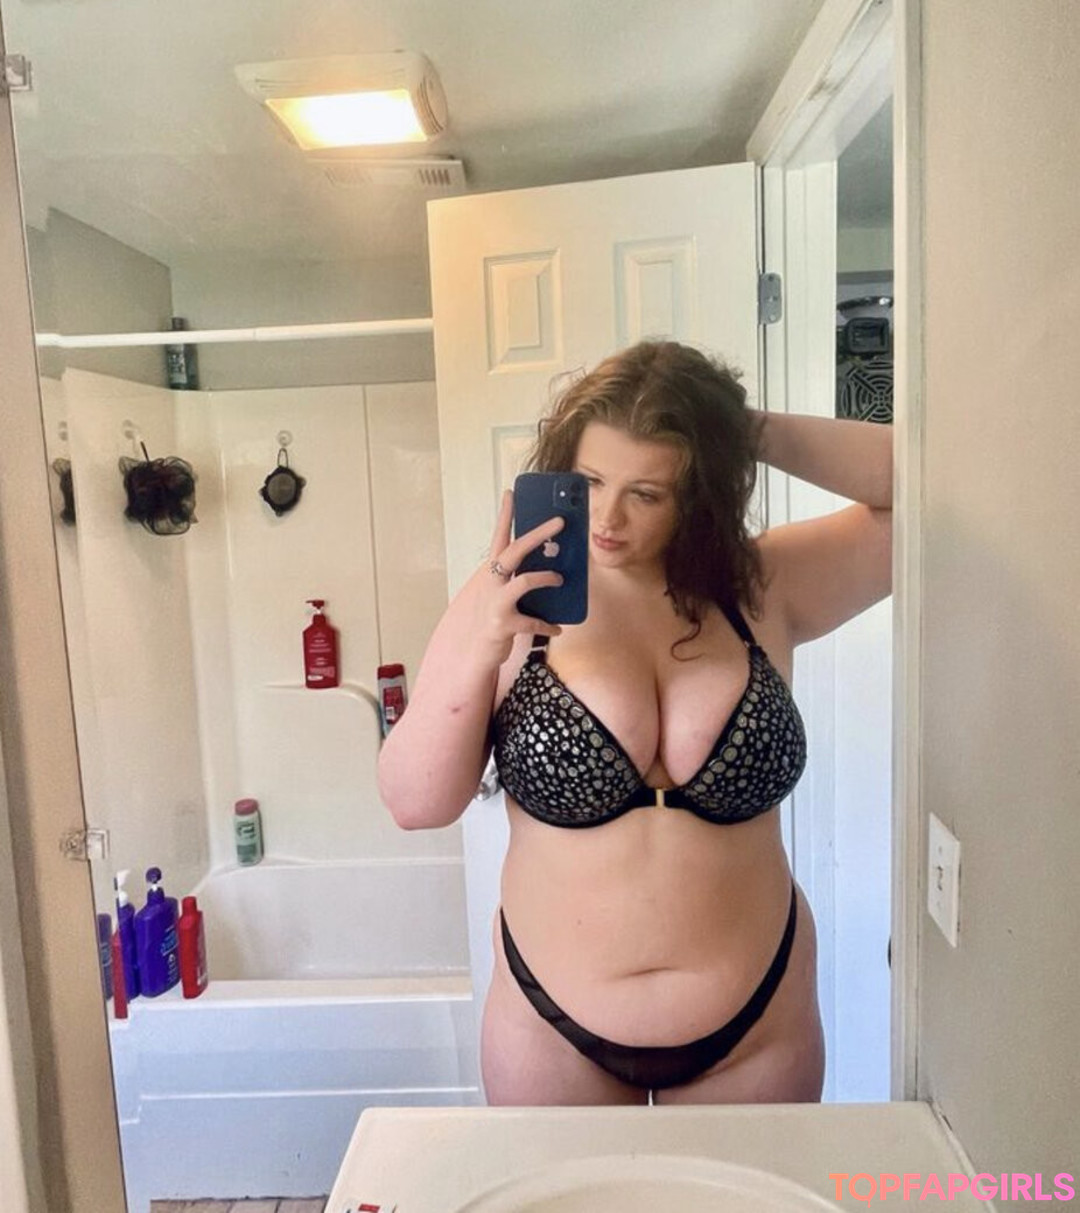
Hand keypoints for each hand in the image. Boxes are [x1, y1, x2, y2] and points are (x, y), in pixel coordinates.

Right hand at [453, 489, 565, 668]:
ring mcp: (494, 603)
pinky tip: (557, 629)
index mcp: (489, 573)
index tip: (512, 492)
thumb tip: (546, 570)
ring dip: (547, 578)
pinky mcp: (502, 624)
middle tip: (559, 521)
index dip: (504, 515)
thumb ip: (511, 582)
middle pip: (515, 550)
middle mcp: (489, 583)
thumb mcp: (494, 596)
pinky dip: (548, 625)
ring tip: (560, 580)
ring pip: (525, 580)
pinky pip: (533, 621)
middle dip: (538, 534)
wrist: (467, 654)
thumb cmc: (485, 621)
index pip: (497, 537)